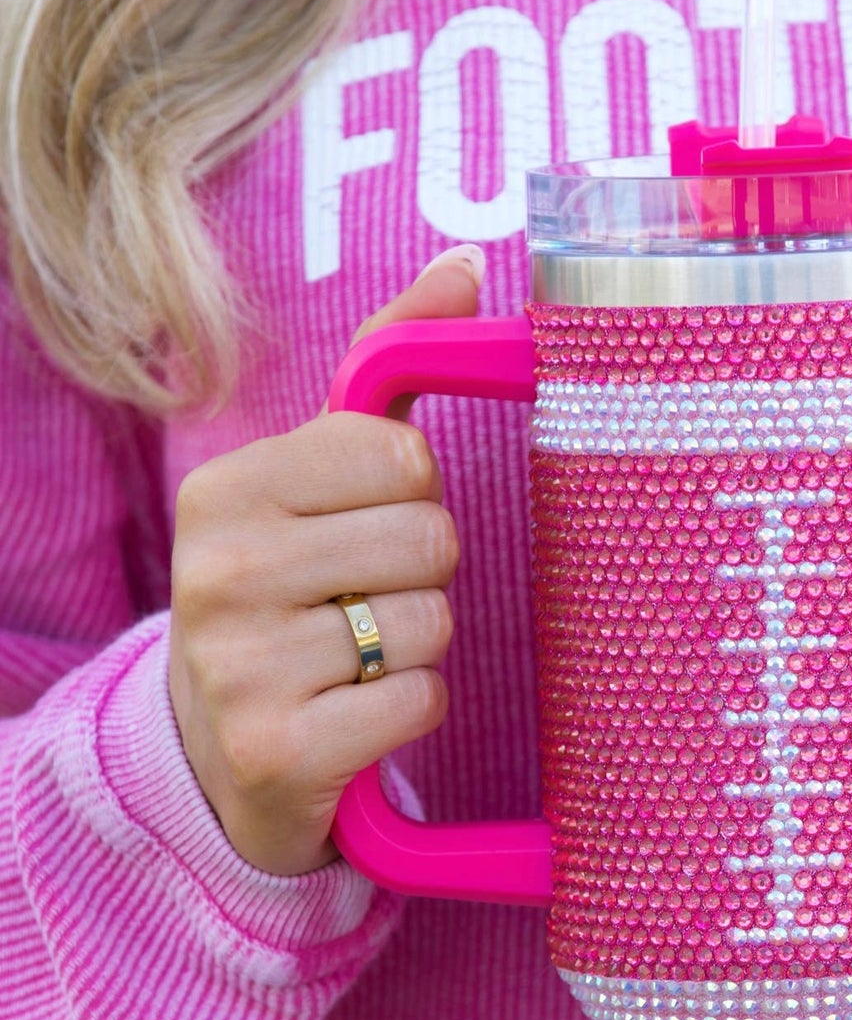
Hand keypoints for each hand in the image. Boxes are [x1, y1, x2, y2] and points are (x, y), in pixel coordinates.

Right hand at [169, 246, 485, 874]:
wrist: (217, 749)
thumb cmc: (291, 593)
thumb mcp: (316, 479)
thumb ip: (385, 368)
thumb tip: (466, 268)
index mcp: (228, 488)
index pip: (400, 457)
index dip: (412, 497)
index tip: (367, 526)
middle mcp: (219, 570)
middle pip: (428, 540)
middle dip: (423, 574)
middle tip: (368, 599)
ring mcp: (241, 668)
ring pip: (431, 625)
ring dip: (421, 645)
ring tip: (360, 656)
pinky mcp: (279, 750)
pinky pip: (420, 701)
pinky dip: (412, 708)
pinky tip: (359, 710)